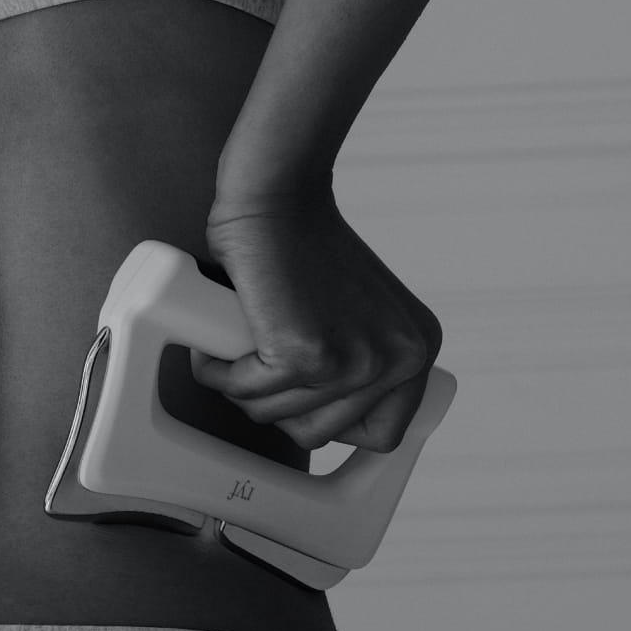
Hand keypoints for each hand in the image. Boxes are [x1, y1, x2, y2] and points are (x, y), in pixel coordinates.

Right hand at [190, 185, 442, 452]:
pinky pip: (245, 390)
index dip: (329, 424)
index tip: (299, 404)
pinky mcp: (304, 355)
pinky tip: (214, 348)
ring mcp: (352, 362)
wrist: (277, 196)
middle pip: (321, 433)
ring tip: (231, 350)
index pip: (384, 434)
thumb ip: (355, 355)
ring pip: (276, 417)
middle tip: (254, 369)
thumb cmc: (301, 241)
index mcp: (416, 349)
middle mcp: (396, 360)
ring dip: (241, 389)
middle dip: (276, 408)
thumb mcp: (356, 311)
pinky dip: (219, 372)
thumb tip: (317, 411)